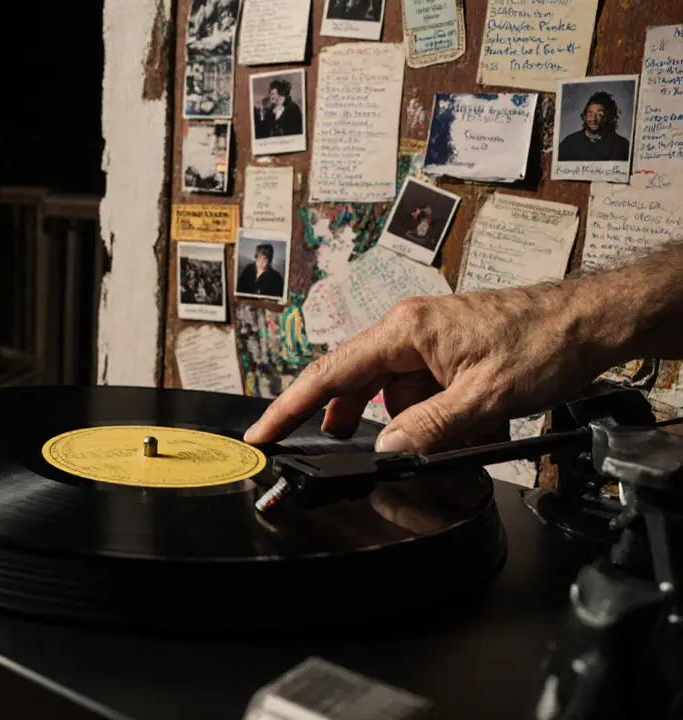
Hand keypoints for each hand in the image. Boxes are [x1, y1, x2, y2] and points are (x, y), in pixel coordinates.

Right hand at [243, 285, 605, 453]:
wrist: (592, 323)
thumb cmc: (544, 340)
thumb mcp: (484, 398)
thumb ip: (427, 429)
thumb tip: (386, 452)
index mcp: (405, 330)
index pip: (329, 373)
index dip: (289, 407)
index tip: (262, 433)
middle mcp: (409, 331)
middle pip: (357, 386)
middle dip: (361, 424)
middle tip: (350, 455)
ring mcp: (428, 343)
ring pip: (396, 397)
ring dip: (415, 425)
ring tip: (456, 436)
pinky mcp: (448, 355)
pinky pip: (425, 394)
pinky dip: (440, 418)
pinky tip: (472, 428)